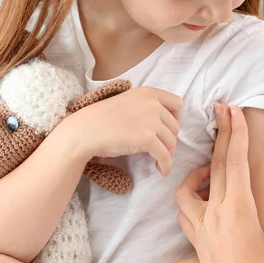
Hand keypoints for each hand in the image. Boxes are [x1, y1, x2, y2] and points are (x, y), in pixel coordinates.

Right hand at [64, 86, 182, 175]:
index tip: (167, 129)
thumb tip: (162, 124)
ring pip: (172, 142)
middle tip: (160, 149)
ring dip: (168, 153)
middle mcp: (153, 104)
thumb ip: (145, 107)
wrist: (86, 130)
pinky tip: (162, 170)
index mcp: (148, 92)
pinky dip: (166, 165)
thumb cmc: (101, 119)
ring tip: (159, 160)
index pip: (177, 103)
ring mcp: (151, 121)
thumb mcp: (127, 103)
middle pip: (175, 126)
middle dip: (170, 139)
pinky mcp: (148, 138)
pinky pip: (165, 155)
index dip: (176, 118)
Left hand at [175, 104, 263, 262]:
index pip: (235, 163)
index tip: (233, 111)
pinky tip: (203, 201)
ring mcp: (201, 227)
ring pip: (188, 188)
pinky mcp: (196, 240)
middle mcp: (215, 214)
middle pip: (214, 166)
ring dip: (198, 172)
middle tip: (220, 111)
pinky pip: (185, 211)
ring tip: (210, 170)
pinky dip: (190, 199)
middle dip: (219, 135)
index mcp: (238, 211)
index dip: (235, 134)